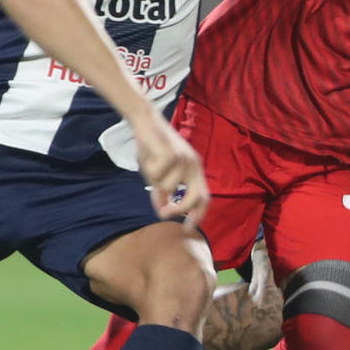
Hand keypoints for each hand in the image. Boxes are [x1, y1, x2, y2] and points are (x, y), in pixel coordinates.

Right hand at [132, 112, 208, 226]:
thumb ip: (161, 193)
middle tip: (165, 213)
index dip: (198, 215)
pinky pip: (156, 175)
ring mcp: (185, 160)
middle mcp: (193, 166)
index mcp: (194, 171)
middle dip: (180, 209)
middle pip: (195, 197)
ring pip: (168, 186)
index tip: (188, 228)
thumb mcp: (156, 174)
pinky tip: (148, 155)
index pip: (203, 198)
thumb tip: (163, 212)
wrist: (146, 121)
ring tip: (149, 164)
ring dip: (153, 181)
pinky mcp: (172, 154)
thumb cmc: (151, 148)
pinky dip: (148, 169)